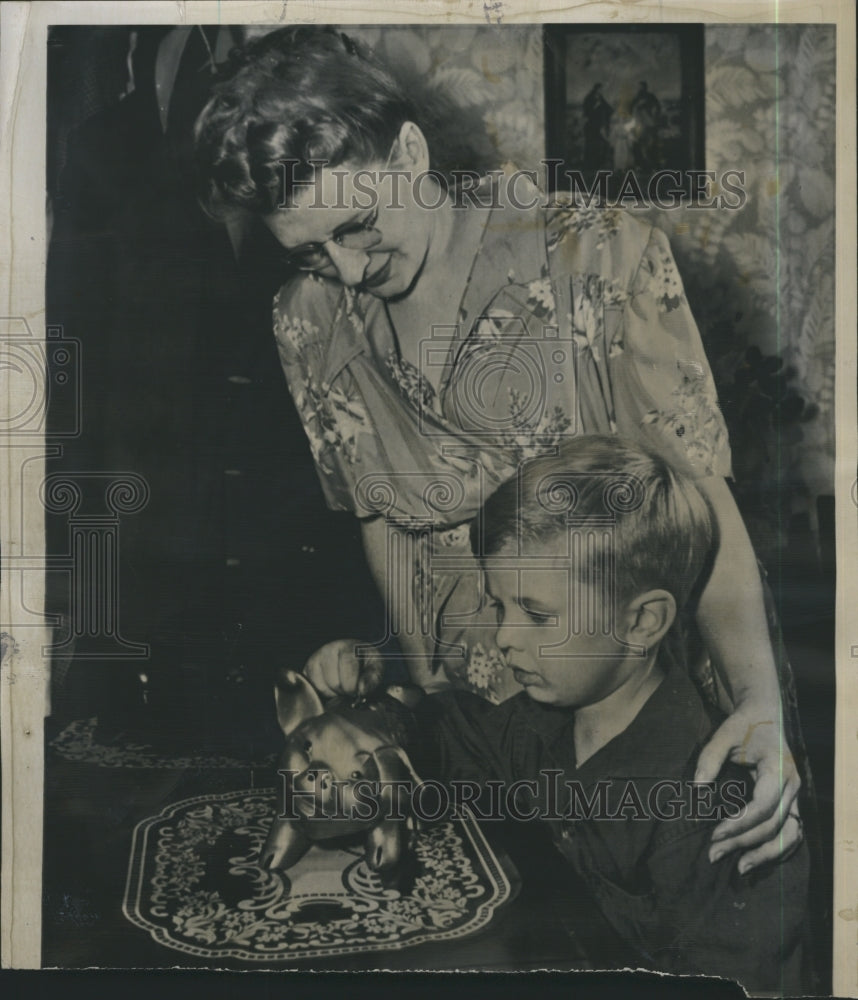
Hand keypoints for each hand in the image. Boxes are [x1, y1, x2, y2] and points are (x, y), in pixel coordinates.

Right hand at [303, 640, 383, 699]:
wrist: (353, 662)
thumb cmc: (364, 666)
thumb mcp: (375, 669)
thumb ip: (372, 679)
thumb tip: (361, 690)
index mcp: (349, 647)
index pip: (348, 669)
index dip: (353, 685)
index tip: (357, 691)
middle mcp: (329, 649)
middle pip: (334, 681)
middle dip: (344, 691)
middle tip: (350, 689)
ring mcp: (316, 658)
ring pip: (322, 686)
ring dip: (333, 693)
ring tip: (341, 687)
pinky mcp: (307, 669)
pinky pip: (312, 688)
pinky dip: (322, 693)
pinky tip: (330, 687)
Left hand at [694, 702, 801, 873]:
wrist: (765, 715)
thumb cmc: (743, 724)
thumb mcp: (723, 734)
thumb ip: (709, 758)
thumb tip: (696, 788)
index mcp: (778, 768)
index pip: (763, 805)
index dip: (740, 823)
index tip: (714, 834)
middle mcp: (792, 785)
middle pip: (773, 824)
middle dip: (743, 842)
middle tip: (713, 854)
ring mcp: (795, 795)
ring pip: (790, 835)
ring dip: (766, 855)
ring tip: (739, 869)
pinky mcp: (792, 802)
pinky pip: (792, 833)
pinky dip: (777, 850)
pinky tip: (756, 860)